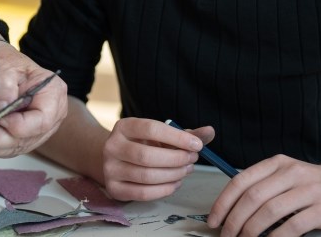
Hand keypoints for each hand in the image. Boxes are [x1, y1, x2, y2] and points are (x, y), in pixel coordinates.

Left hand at [0, 41, 66, 157]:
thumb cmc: (2, 61)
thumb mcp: (2, 66)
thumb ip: (3, 87)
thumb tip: (2, 110)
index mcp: (53, 93)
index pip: (43, 120)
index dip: (19, 125)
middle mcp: (51, 114)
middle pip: (28, 138)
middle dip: (0, 140)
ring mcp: (38, 128)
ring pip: (16, 147)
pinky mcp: (23, 137)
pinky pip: (8, 148)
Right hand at [99, 118, 213, 200]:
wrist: (116, 160)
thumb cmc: (143, 145)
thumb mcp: (160, 135)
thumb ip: (184, 134)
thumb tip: (210, 131)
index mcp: (124, 126)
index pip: (151, 129)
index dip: (177, 137)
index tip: (197, 145)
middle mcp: (112, 146)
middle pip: (147, 156)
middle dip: (176, 159)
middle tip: (192, 159)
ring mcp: (110, 168)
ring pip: (147, 176)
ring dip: (173, 175)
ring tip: (186, 170)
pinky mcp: (114, 188)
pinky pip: (144, 193)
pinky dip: (165, 189)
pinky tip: (176, 183)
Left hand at [207, 155, 320, 236]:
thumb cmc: (315, 183)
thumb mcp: (288, 174)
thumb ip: (264, 185)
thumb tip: (233, 209)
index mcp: (277, 164)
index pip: (241, 181)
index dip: (224, 202)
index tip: (214, 220)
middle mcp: (290, 173)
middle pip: (252, 198)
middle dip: (234, 221)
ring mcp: (307, 190)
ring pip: (269, 212)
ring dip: (251, 231)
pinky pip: (292, 226)